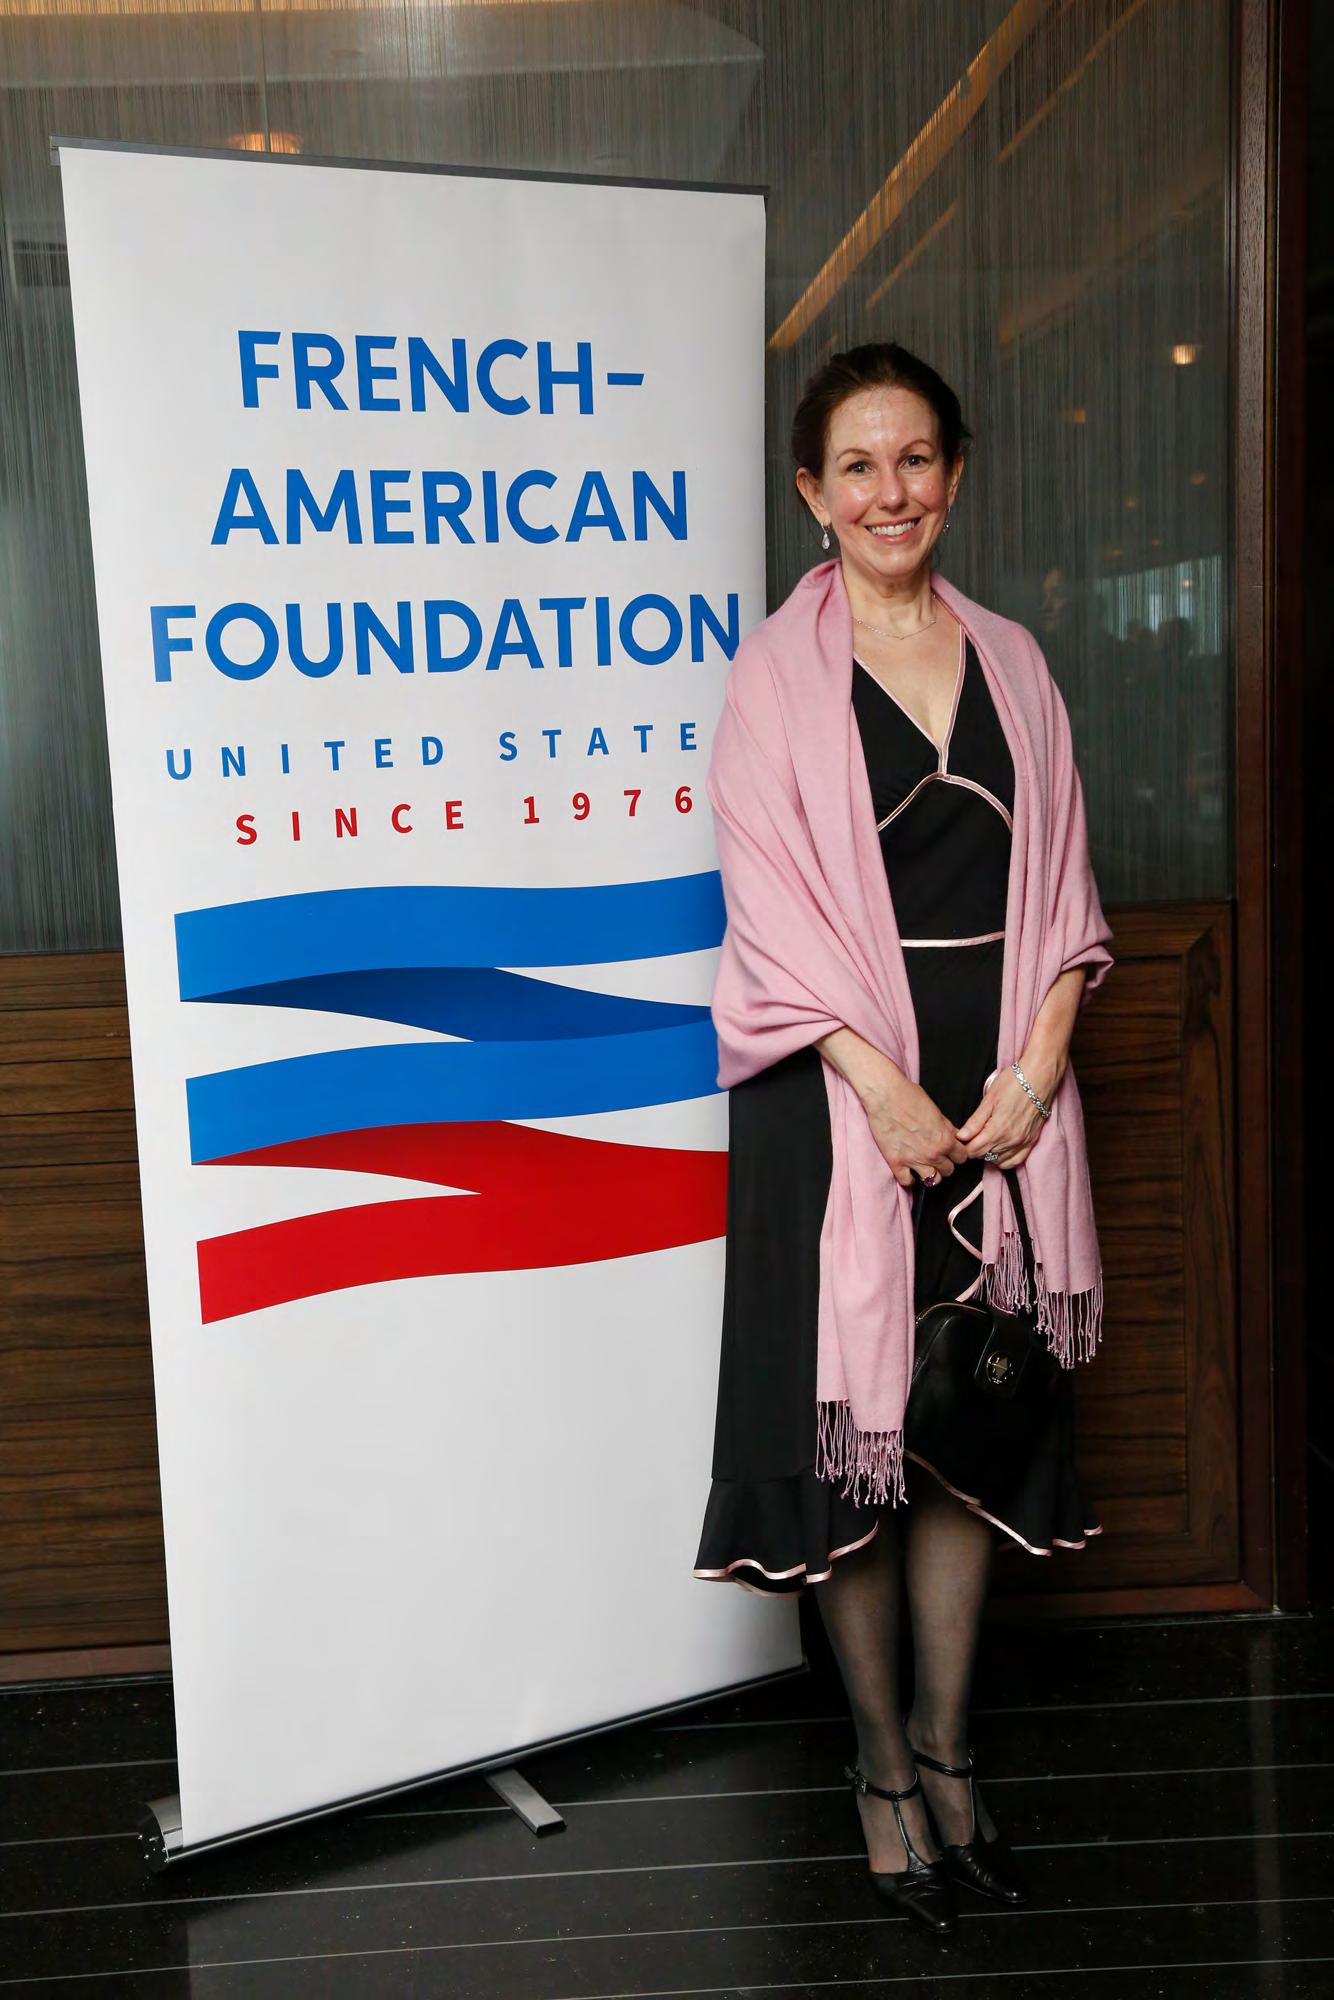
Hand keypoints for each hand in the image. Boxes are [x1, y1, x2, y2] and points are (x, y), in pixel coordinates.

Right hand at [860, 1069, 968, 1190]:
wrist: (885, 1095)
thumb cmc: (910, 1097)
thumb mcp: (936, 1110)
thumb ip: (947, 1128)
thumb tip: (955, 1137)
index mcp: (944, 1140)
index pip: (962, 1157)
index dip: (957, 1153)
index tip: (952, 1151)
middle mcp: (932, 1154)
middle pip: (949, 1170)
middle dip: (945, 1163)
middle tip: (937, 1155)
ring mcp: (913, 1160)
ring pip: (932, 1180)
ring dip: (930, 1173)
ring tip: (924, 1165)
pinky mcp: (895, 1162)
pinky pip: (907, 1181)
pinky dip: (909, 1178)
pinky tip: (908, 1170)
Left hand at [956, 1054, 1060, 1168]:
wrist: (1040, 1077)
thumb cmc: (1014, 1083)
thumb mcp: (989, 1099)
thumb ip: (975, 1122)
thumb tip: (961, 1136)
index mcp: (997, 1130)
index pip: (974, 1150)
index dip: (964, 1145)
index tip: (962, 1138)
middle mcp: (1011, 1141)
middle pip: (984, 1156)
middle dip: (974, 1148)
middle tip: (972, 1136)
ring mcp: (1023, 1142)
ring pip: (999, 1160)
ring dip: (989, 1153)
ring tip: (985, 1139)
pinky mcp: (1032, 1141)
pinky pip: (1016, 1160)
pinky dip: (1005, 1159)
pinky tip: (999, 1149)